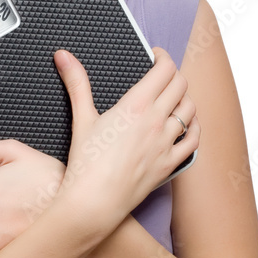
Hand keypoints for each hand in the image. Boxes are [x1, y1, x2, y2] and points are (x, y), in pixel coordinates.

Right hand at [51, 45, 199, 244]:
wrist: (93, 203)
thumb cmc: (85, 163)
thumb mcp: (81, 118)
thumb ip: (76, 82)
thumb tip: (63, 55)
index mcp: (136, 106)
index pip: (164, 70)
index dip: (163, 57)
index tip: (156, 55)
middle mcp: (156, 122)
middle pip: (181, 85)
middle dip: (173, 74)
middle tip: (162, 73)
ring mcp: (166, 144)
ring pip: (190, 110)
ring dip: (185, 97)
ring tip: (174, 95)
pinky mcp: (170, 164)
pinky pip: (194, 140)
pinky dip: (194, 127)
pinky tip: (187, 124)